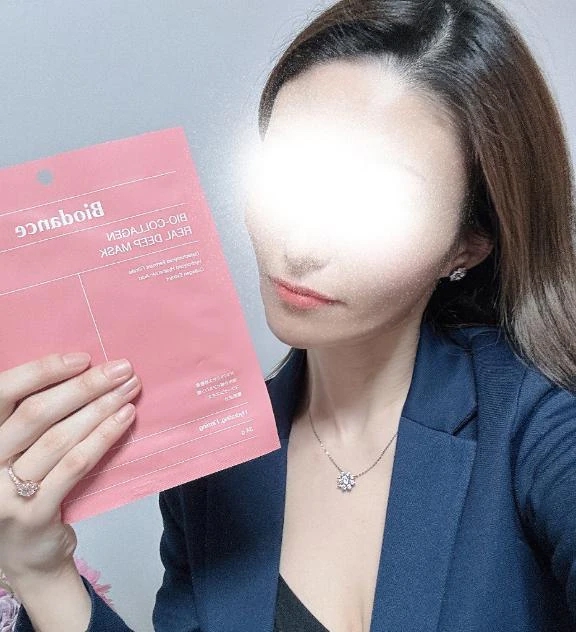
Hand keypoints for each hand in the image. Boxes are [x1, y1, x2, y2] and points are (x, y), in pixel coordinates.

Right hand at [0, 352, 140, 596]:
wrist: (27, 558)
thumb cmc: (25, 490)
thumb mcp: (15, 452)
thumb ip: (32, 420)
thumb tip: (81, 371)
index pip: (2, 392)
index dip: (43, 371)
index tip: (83, 358)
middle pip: (35, 412)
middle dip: (84, 386)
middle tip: (122, 369)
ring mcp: (2, 493)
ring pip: (58, 437)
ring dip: (100, 408)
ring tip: (129, 391)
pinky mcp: (31, 514)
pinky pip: (74, 465)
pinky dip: (103, 438)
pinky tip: (124, 420)